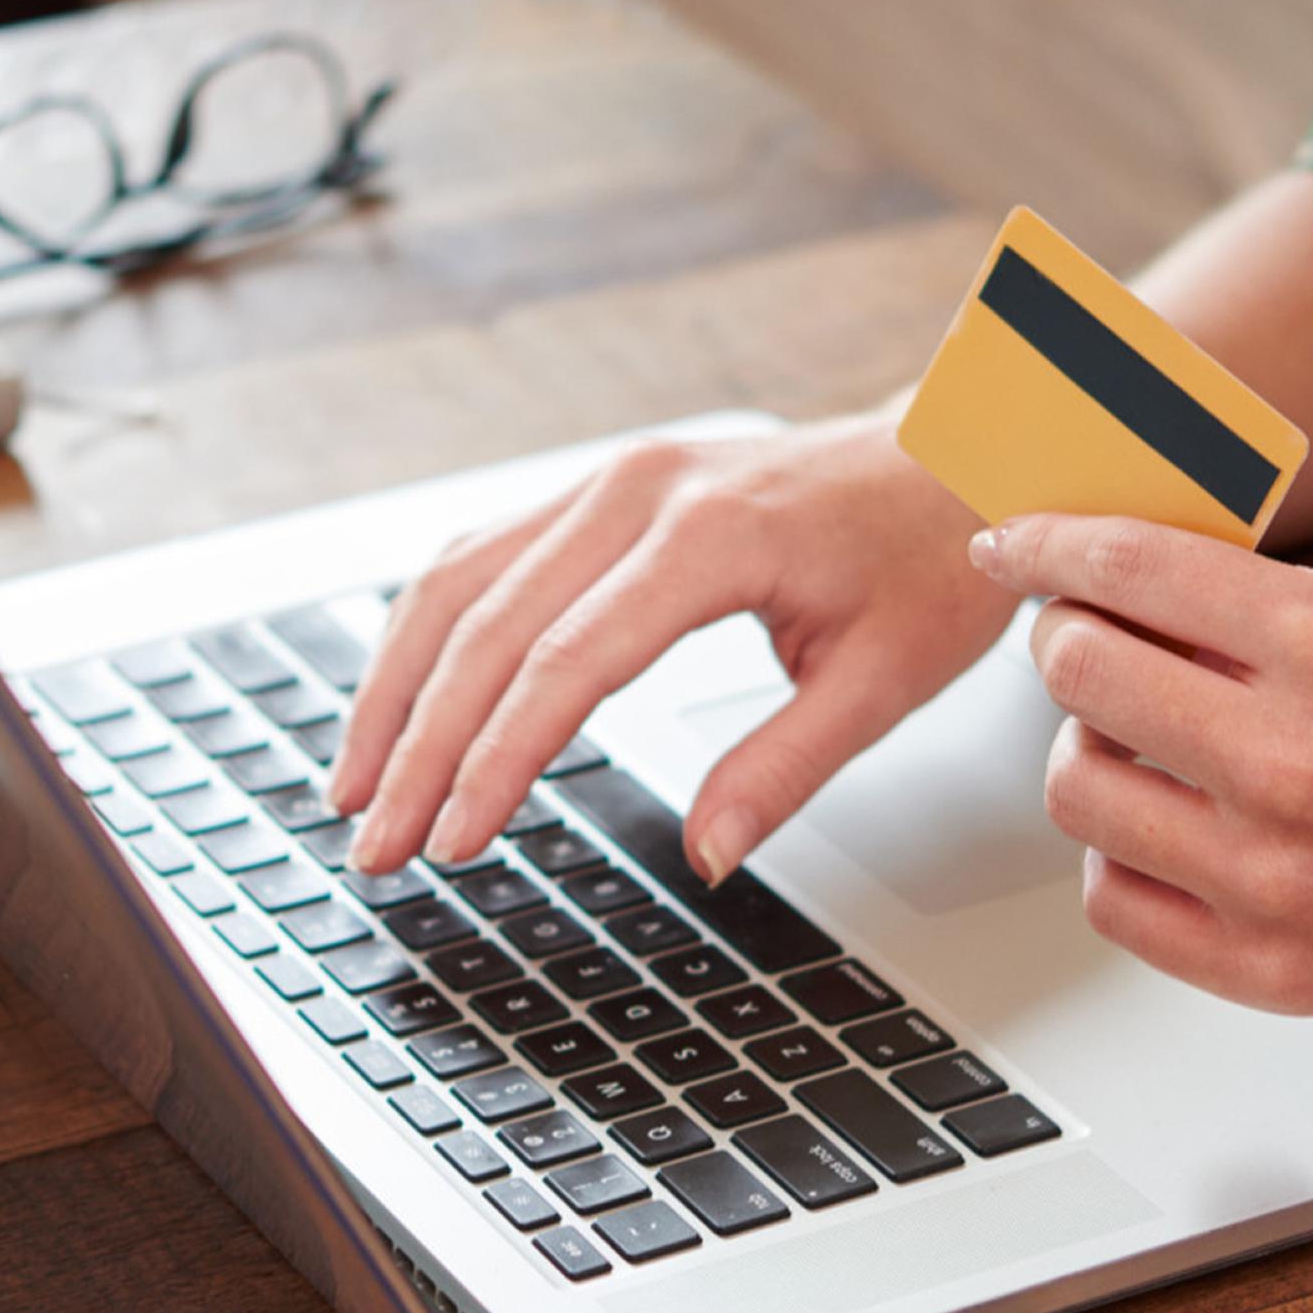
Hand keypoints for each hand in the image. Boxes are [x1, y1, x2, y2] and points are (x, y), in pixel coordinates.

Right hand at [331, 417, 1016, 877]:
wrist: (955, 453)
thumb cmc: (930, 559)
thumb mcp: (885, 682)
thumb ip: (784, 769)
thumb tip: (707, 859)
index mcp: (709, 536)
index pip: (565, 663)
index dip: (496, 760)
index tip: (455, 841)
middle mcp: (636, 493)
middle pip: (486, 626)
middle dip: (419, 746)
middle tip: (377, 847)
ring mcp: (608, 482)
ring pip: (459, 583)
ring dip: (397, 689)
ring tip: (357, 790)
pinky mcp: (599, 491)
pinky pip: (483, 558)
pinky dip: (429, 636)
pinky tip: (401, 705)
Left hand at [969, 514, 1312, 1021]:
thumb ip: (1257, 619)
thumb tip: (1111, 588)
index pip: (1128, 568)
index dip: (1047, 544)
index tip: (1012, 545)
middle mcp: (1296, 758)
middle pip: (1078, 670)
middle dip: (1071, 643)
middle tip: (1093, 647)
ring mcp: (1277, 875)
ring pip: (1078, 787)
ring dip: (1091, 753)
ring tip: (1146, 748)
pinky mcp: (1272, 969)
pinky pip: (1114, 898)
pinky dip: (1122, 857)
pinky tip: (1171, 833)